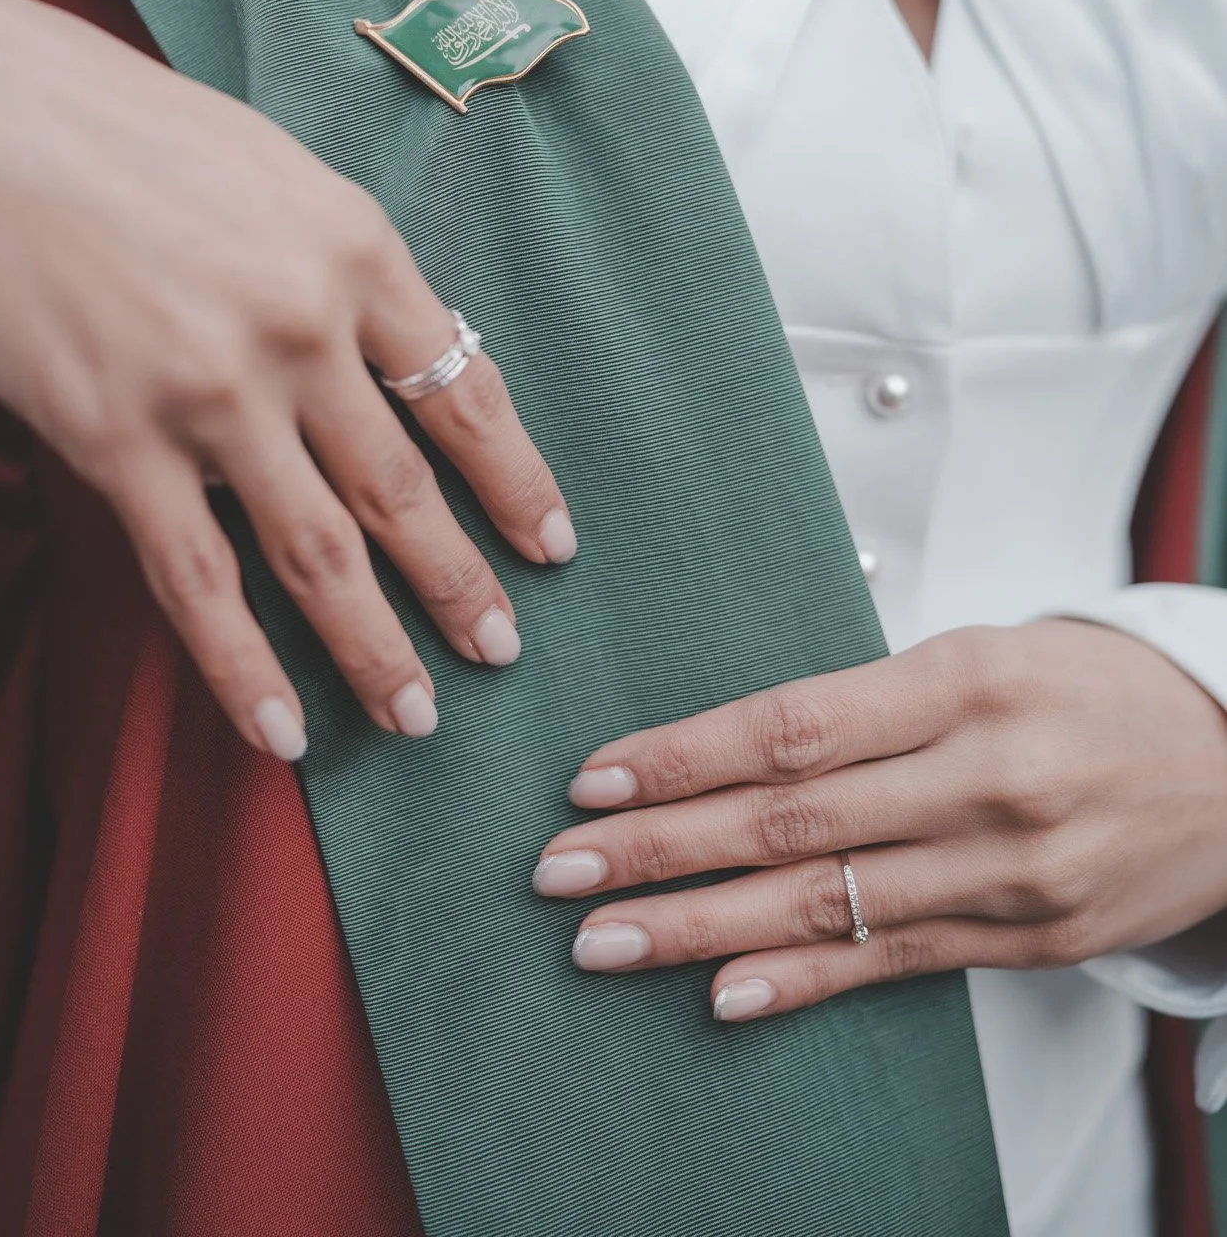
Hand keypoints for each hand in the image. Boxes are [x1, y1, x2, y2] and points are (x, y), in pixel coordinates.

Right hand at [0, 0, 575, 756]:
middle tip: (502, 650)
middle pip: (405, 488)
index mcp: (353, 248)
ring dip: (375, 647)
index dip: (515, 478)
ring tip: (416, 714)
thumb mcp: (269, 171)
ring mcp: (209, 392)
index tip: (550, 541)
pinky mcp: (114, 441)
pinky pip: (197, 581)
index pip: (465, 389)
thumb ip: (337, 267)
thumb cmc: (116, 124)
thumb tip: (395, 354)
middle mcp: (300, 327)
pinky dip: (243, 669)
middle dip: (462, 582)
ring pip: (318, 553)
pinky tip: (279, 731)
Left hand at [533, 620, 1226, 1018]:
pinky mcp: (1029, 938)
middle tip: (559, 868)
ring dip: (701, 926)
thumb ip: (870, 700)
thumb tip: (731, 744)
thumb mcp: (984, 653)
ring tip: (603, 940)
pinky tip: (723, 995)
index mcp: (961, 681)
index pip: (791, 723)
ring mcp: (1007, 869)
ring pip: (827, 902)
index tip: (594, 776)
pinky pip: (896, 964)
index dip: (683, 755)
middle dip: (661, 847)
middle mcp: (981, 777)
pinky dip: (804, 982)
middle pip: (790, 818)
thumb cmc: (1089, 690)